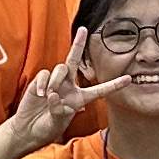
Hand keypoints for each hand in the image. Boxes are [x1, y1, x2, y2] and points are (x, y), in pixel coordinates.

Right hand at [13, 29, 127, 148]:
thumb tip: (54, 94)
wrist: (28, 128)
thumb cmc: (46, 127)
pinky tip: (40, 94)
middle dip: (78, 44)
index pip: (100, 91)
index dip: (114, 85)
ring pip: (61, 68)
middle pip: (75, 61)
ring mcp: (55, 82)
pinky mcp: (41, 81)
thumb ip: (58, 110)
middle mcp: (69, 87)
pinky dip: (43, 83)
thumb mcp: (56, 122)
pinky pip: (45, 74)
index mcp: (80, 99)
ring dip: (57, 80)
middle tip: (83, 29)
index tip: (129, 79)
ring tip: (49, 94)